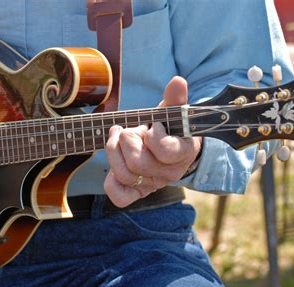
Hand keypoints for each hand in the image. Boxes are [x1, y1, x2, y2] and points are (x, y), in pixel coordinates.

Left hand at [104, 76, 201, 206]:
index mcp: (182, 153)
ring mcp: (153, 184)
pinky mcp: (138, 191)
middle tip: (126, 129)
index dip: (153, 135)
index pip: (163, 150)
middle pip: (137, 163)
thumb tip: (177, 81)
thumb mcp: (174, 112)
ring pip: (124, 175)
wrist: (173, 148)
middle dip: (125, 141)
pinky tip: (115, 161)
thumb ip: (175, 99)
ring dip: (113, 151)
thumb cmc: (171, 127)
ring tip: (117, 136)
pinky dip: (111, 182)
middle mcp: (169, 173)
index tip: (154, 126)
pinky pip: (120, 197)